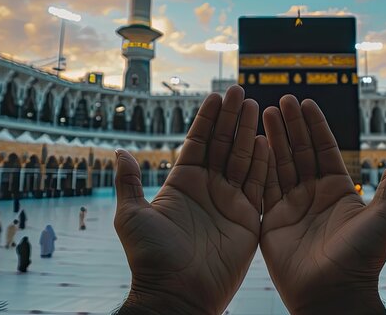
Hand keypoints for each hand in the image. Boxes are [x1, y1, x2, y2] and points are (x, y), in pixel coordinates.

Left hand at [114, 86, 267, 314]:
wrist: (177, 295)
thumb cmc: (151, 258)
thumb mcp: (131, 217)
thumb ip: (129, 183)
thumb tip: (119, 152)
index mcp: (183, 184)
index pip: (198, 143)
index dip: (207, 119)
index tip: (216, 96)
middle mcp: (208, 189)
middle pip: (223, 145)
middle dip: (232, 118)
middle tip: (241, 91)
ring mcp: (229, 202)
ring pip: (243, 160)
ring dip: (249, 133)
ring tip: (257, 106)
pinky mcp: (248, 219)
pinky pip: (258, 186)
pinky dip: (263, 164)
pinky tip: (266, 141)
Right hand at [260, 95, 385, 314]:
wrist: (334, 293)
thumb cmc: (362, 259)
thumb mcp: (382, 220)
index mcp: (339, 190)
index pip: (324, 150)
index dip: (315, 126)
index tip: (307, 103)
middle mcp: (314, 194)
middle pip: (300, 151)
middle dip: (291, 125)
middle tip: (282, 100)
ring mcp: (292, 205)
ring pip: (281, 163)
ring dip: (274, 137)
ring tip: (264, 111)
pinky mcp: (273, 219)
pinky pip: (265, 186)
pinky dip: (259, 164)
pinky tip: (254, 143)